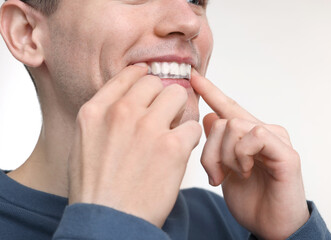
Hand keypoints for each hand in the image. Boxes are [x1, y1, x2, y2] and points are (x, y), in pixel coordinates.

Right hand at [68, 64, 201, 226]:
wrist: (108, 222)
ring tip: (172, 131)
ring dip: (178, 112)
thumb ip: (103, 117)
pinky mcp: (172, 146)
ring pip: (178, 96)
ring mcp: (148, 128)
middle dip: (161, 96)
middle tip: (163, 115)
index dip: (143, 77)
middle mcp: (121, 113)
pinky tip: (179, 151)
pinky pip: (193, 126)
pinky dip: (189, 137)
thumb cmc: (95, 188)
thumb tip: (125, 100)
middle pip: (156, 82)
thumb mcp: (84, 143)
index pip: (129, 75)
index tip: (150, 84)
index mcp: (96, 111)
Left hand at [191, 70, 309, 239]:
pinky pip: (254, 136)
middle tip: (216, 175)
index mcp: (247, 136)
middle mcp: (262, 131)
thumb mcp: (225, 169)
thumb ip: (219, 144)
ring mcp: (276, 139)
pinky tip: (247, 172)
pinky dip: (242, 156)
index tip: (193, 77)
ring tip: (235, 175)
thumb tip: (209, 116)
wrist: (270, 226)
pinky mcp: (286, 152)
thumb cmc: (249, 199)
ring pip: (234, 127)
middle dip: (210, 151)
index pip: (227, 108)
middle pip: (222, 121)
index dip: (210, 91)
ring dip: (226, 157)